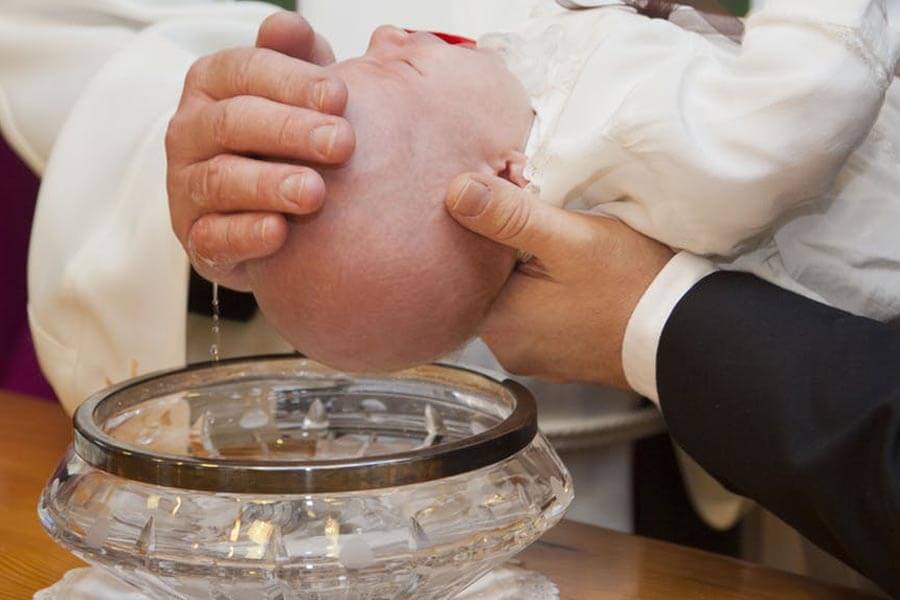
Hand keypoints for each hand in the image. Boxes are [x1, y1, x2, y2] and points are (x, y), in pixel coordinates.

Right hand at [166, 12, 354, 289]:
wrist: (270, 209)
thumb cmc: (289, 138)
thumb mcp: (297, 93)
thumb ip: (296, 58)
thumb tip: (286, 25)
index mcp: (212, 84)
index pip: (245, 70)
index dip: (293, 81)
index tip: (341, 96)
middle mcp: (190, 131)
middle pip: (233, 122)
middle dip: (289, 131)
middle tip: (342, 143)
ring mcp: (187, 186)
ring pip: (220, 180)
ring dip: (269, 185)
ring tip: (315, 193)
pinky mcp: (197, 238)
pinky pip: (212, 237)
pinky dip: (245, 235)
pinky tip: (280, 233)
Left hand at [445, 174, 673, 388]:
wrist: (682, 335)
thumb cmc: (632, 286)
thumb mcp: (569, 239)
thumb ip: (510, 216)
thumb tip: (456, 192)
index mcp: (496, 321)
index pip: (464, 264)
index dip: (485, 228)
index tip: (514, 203)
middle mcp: (504, 347)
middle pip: (488, 281)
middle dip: (508, 248)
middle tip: (545, 221)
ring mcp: (529, 356)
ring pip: (512, 296)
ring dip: (528, 270)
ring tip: (561, 247)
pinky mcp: (553, 357)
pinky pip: (535, 314)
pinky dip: (546, 292)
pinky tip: (571, 277)